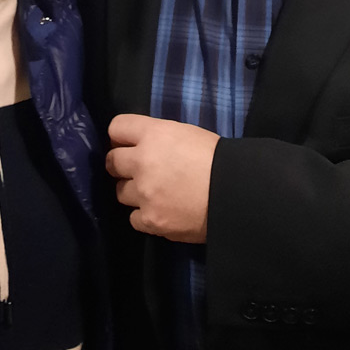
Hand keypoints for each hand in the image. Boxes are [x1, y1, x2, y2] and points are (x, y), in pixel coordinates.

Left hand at [105, 114, 218, 242]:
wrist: (237, 194)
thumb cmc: (218, 159)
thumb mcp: (187, 134)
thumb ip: (158, 138)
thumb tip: (140, 147)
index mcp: (153, 135)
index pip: (116, 128)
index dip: (121, 137)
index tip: (128, 145)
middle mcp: (142, 162)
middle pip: (111, 162)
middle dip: (123, 166)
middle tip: (140, 171)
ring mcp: (144, 194)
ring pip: (120, 192)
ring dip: (134, 192)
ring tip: (155, 193)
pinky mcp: (151, 220)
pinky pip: (133, 218)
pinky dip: (145, 215)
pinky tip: (162, 211)